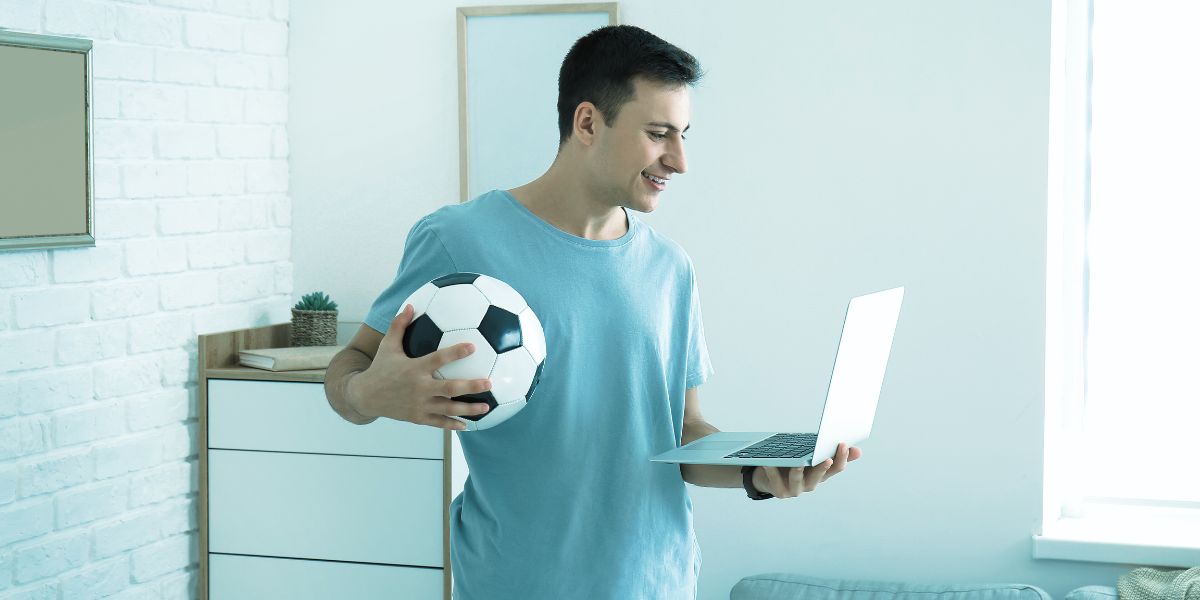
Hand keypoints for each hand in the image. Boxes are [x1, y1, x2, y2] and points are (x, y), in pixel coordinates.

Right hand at [347, 304, 491, 429]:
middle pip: (449, 388)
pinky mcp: (417, 417)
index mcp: (414, 368)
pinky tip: (467, 425)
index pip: (438, 359)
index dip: (455, 352)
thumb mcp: (387, 346)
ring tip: (486, 406)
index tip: (473, 347)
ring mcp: (419, 405)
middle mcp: (419, 388)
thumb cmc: (380, 368)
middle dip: (470, 386)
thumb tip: (410, 305)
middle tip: (489, 382)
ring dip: (468, 408)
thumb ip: (399, 326)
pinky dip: (452, 424)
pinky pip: (438, 423)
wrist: (365, 396)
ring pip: (448, 408)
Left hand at [751, 442, 860, 498]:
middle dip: (824, 467)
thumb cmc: (793, 462)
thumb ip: (829, 452)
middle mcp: (811, 483)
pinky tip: (769, 463)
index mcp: (820, 474)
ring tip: (799, 464)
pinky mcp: (779, 491)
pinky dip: (772, 471)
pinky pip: (775, 480)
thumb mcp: (811, 456)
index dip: (841, 457)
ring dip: (799, 472)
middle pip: (820, 475)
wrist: (769, 476)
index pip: (836, 468)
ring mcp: (795, 489)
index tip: (843, 444)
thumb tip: (857, 449)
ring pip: (798, 480)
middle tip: (828, 458)